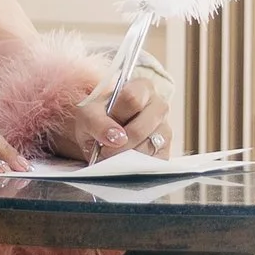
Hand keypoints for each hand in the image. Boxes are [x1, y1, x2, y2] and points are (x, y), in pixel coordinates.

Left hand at [43, 59, 174, 163]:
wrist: (102, 136)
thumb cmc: (98, 119)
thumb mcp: (88, 115)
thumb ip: (97, 122)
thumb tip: (117, 138)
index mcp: (142, 88)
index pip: (132, 98)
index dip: (116, 116)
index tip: (105, 127)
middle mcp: (159, 106)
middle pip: (142, 127)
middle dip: (119, 143)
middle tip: (105, 150)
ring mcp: (165, 130)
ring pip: (148, 147)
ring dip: (126, 156)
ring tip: (113, 155)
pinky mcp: (166, 151)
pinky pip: (153, 162)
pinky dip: (135, 166)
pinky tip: (124, 163)